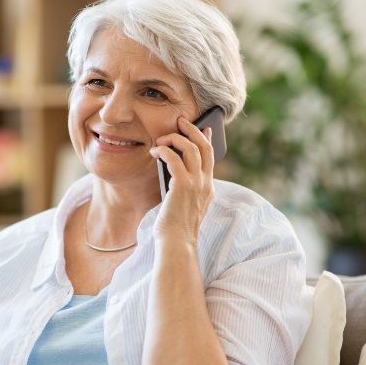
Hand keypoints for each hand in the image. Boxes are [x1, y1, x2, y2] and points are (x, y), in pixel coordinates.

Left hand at [149, 116, 214, 246]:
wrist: (176, 244)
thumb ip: (184, 188)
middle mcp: (206, 184)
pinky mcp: (183, 186)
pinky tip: (155, 152)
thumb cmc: (175, 228)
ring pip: (191, 148)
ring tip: (162, 139)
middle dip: (192, 130)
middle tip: (180, 121)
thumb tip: (172, 167)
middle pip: (204, 147)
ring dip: (175, 139)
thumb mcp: (183, 205)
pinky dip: (164, 151)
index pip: (211, 158)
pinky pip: (174, 158)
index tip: (204, 129)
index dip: (206, 140)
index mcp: (208, 189)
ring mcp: (196, 184)